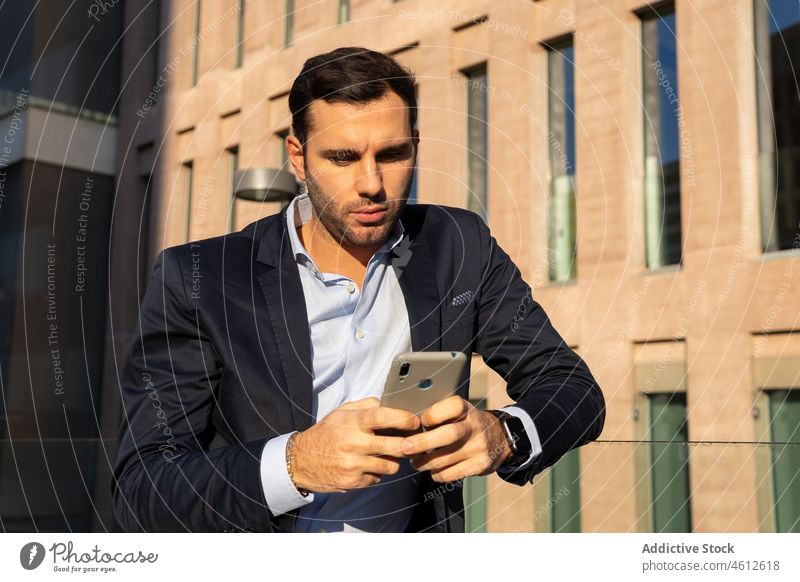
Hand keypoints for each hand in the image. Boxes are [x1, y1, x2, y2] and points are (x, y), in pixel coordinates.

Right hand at [291, 397, 419, 493]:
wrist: (301, 460)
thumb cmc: (326, 433)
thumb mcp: (341, 412)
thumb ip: (365, 406)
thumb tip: (387, 404)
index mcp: (352, 423)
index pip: (381, 417)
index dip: (402, 419)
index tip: (415, 421)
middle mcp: (353, 444)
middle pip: (393, 446)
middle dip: (409, 445)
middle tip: (414, 442)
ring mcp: (354, 465)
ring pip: (390, 465)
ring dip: (393, 461)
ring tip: (386, 455)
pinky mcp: (353, 481)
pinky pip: (378, 478)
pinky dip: (377, 473)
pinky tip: (368, 466)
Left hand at [400, 396, 511, 482]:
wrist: (500, 438)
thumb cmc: (467, 423)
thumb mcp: (458, 411)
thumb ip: (439, 416)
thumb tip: (410, 427)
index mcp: (467, 409)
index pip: (450, 407)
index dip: (431, 415)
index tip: (420, 422)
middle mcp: (475, 427)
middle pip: (447, 435)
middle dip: (421, 443)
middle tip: (404, 448)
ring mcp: (478, 448)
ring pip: (444, 459)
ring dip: (423, 463)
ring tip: (415, 462)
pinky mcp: (479, 466)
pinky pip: (450, 474)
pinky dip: (436, 474)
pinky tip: (433, 470)